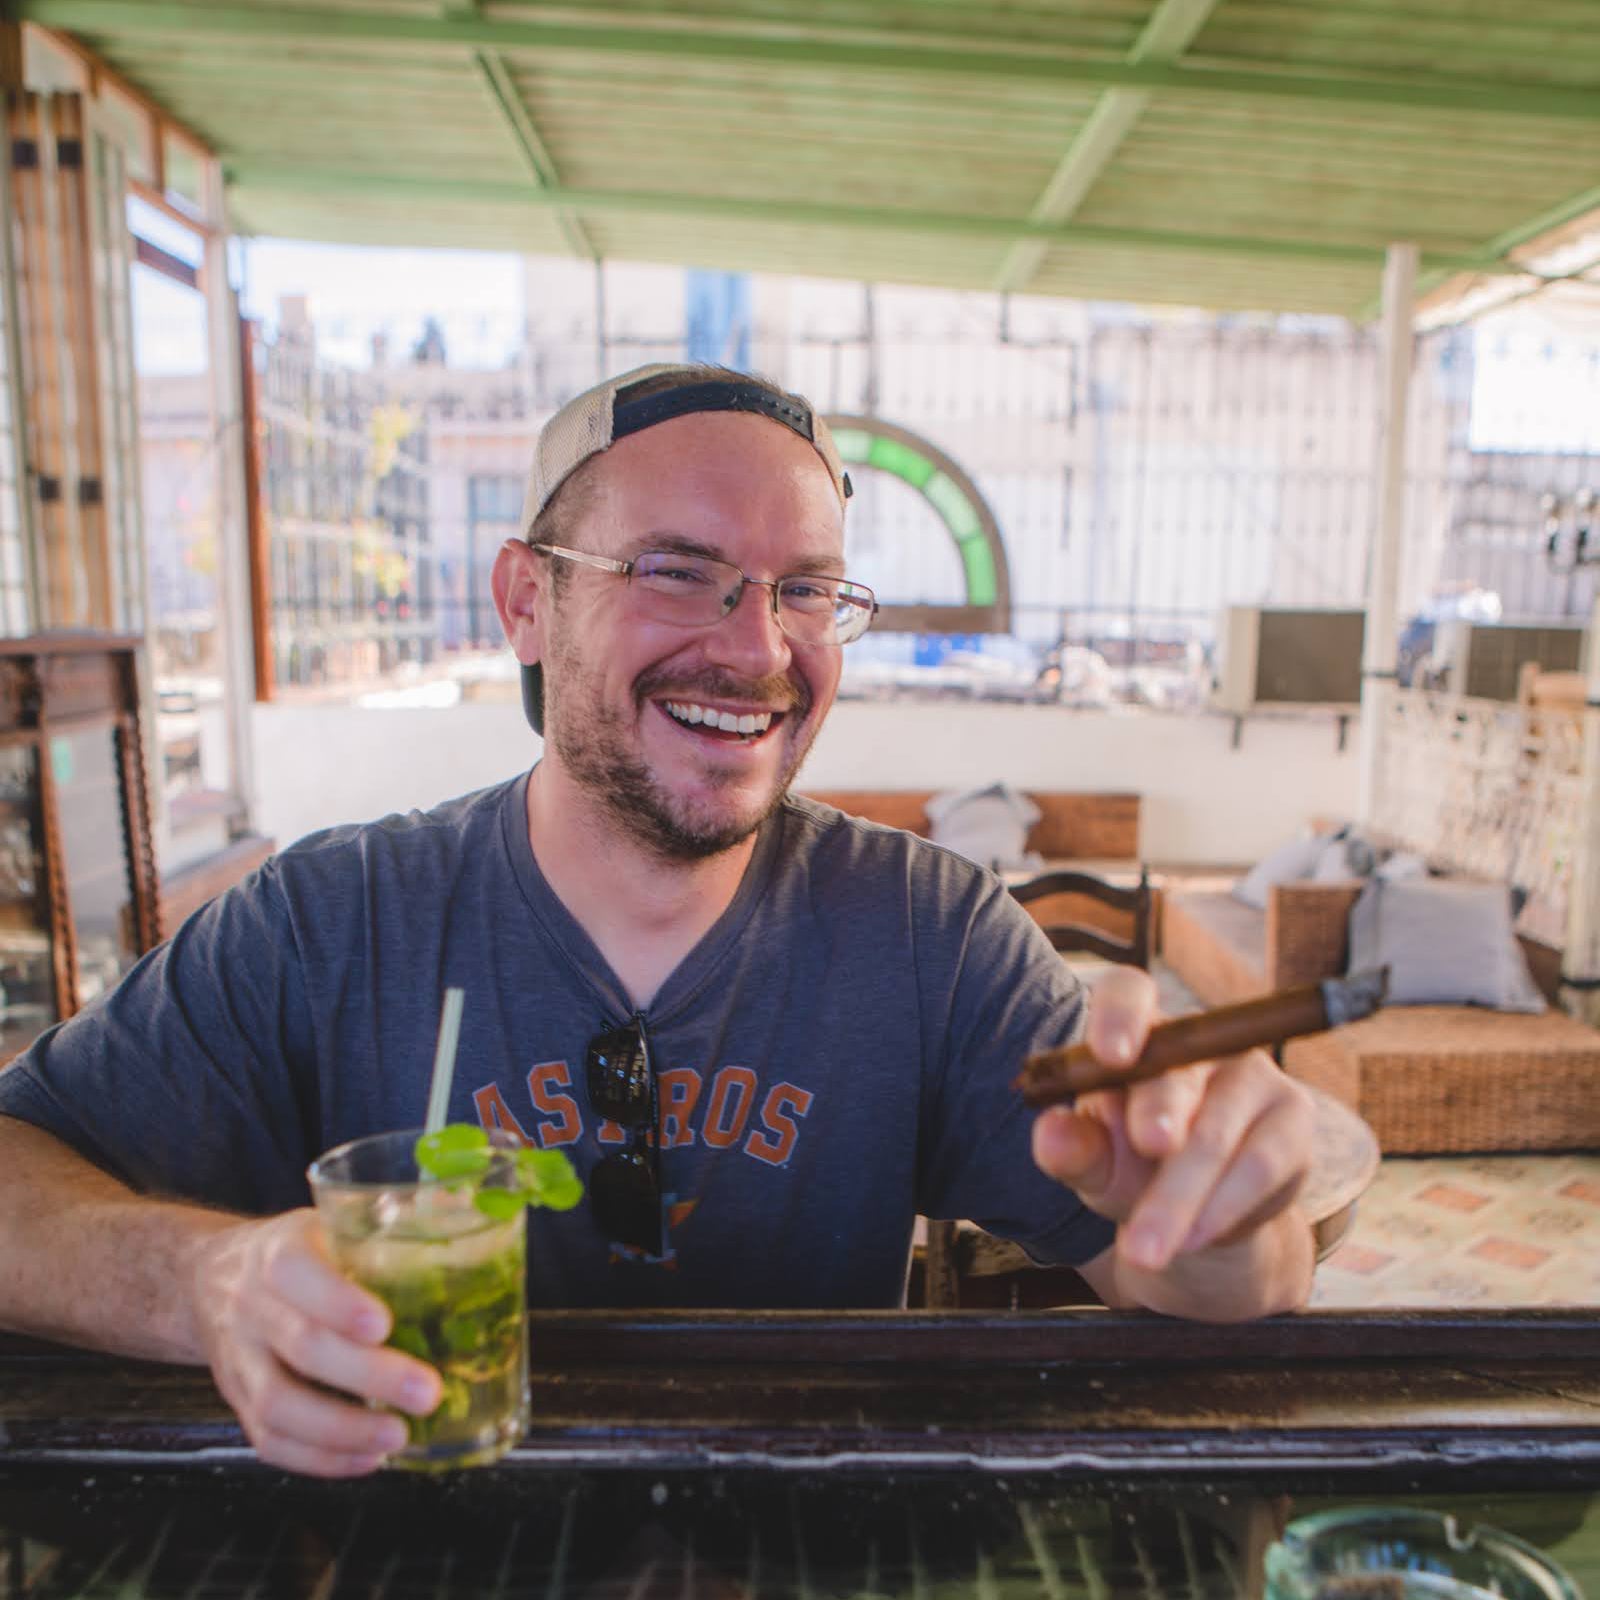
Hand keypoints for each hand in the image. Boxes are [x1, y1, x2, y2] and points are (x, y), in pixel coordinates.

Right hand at [189, 1209, 441, 1476]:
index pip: (295, 1272)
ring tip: (399, 1437)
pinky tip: (367, 1459)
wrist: (212, 1277)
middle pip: (301, 1346)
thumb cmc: (299, 1250)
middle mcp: (252, 1306)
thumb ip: (392, 1217)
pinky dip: (319, 1459)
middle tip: (427, 1391)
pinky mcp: (238, 1403)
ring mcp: (240, 1360)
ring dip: (342, 1431)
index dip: (337, 1301)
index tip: (384, 1324)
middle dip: (367, 1375)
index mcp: (279, 1251)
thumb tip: (473, 1201)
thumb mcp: (330, 1220)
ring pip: (277, 1405)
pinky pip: (270, 1441)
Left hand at [1032, 967, 1315, 1314]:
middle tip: (1146, 1147)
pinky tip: (1192, 1238)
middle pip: (1177, 1074)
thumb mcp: (1095, 1163)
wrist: (1199, 1218)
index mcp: (1138, 1032)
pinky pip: (1260, 1163)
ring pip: (1217, 1131)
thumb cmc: (1132, 1167)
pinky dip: (1222, 1207)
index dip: (1119, 1016)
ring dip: (1181, 1193)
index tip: (1111, 1054)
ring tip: (1146, 1248)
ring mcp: (1252, 1075)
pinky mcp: (1293, 1116)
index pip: (1128, 994)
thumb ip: (1073, 1149)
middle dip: (1160, 1113)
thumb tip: (1048, 1135)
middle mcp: (1198, 1042)